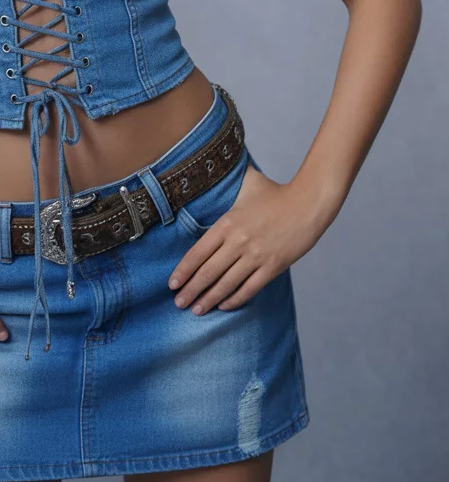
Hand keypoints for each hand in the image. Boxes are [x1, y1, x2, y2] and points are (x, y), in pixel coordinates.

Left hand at [168, 161, 332, 314]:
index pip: (198, 252)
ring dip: (209, 300)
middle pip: (208, 272)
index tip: (172, 283)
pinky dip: (234, 299)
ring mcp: (256, 256)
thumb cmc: (275, 193)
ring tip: (196, 309)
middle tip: (178, 303)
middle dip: (190, 290)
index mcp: (228, 222)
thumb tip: (209, 172)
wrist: (308, 203)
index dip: (183, 271)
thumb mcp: (246, 184)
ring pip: (226, 284)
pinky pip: (249, 289)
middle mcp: (239, 241)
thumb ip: (227, 184)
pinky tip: (223, 305)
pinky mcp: (273, 267)